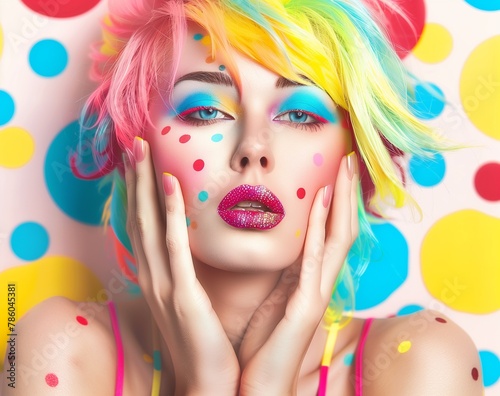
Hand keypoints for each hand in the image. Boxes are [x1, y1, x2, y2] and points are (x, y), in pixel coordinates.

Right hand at [124, 137, 239, 394]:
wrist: (206, 382)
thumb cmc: (201, 341)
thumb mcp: (186, 301)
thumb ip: (182, 273)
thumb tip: (185, 248)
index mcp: (156, 278)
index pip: (142, 227)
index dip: (136, 193)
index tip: (137, 162)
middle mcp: (152, 277)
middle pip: (138, 218)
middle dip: (134, 179)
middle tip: (133, 142)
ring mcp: (164, 286)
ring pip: (150, 226)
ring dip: (144, 186)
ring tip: (142, 151)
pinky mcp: (183, 296)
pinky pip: (175, 248)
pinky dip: (170, 214)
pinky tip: (169, 185)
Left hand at [238, 153, 358, 395]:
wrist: (259, 386)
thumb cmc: (260, 342)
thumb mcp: (268, 298)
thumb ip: (276, 271)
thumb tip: (271, 242)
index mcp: (307, 279)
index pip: (328, 232)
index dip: (334, 201)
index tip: (332, 168)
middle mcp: (319, 282)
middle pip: (340, 229)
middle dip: (346, 193)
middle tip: (348, 158)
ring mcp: (318, 293)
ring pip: (338, 239)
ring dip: (342, 202)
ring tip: (343, 169)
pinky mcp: (308, 306)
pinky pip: (316, 260)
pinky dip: (320, 229)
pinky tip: (322, 203)